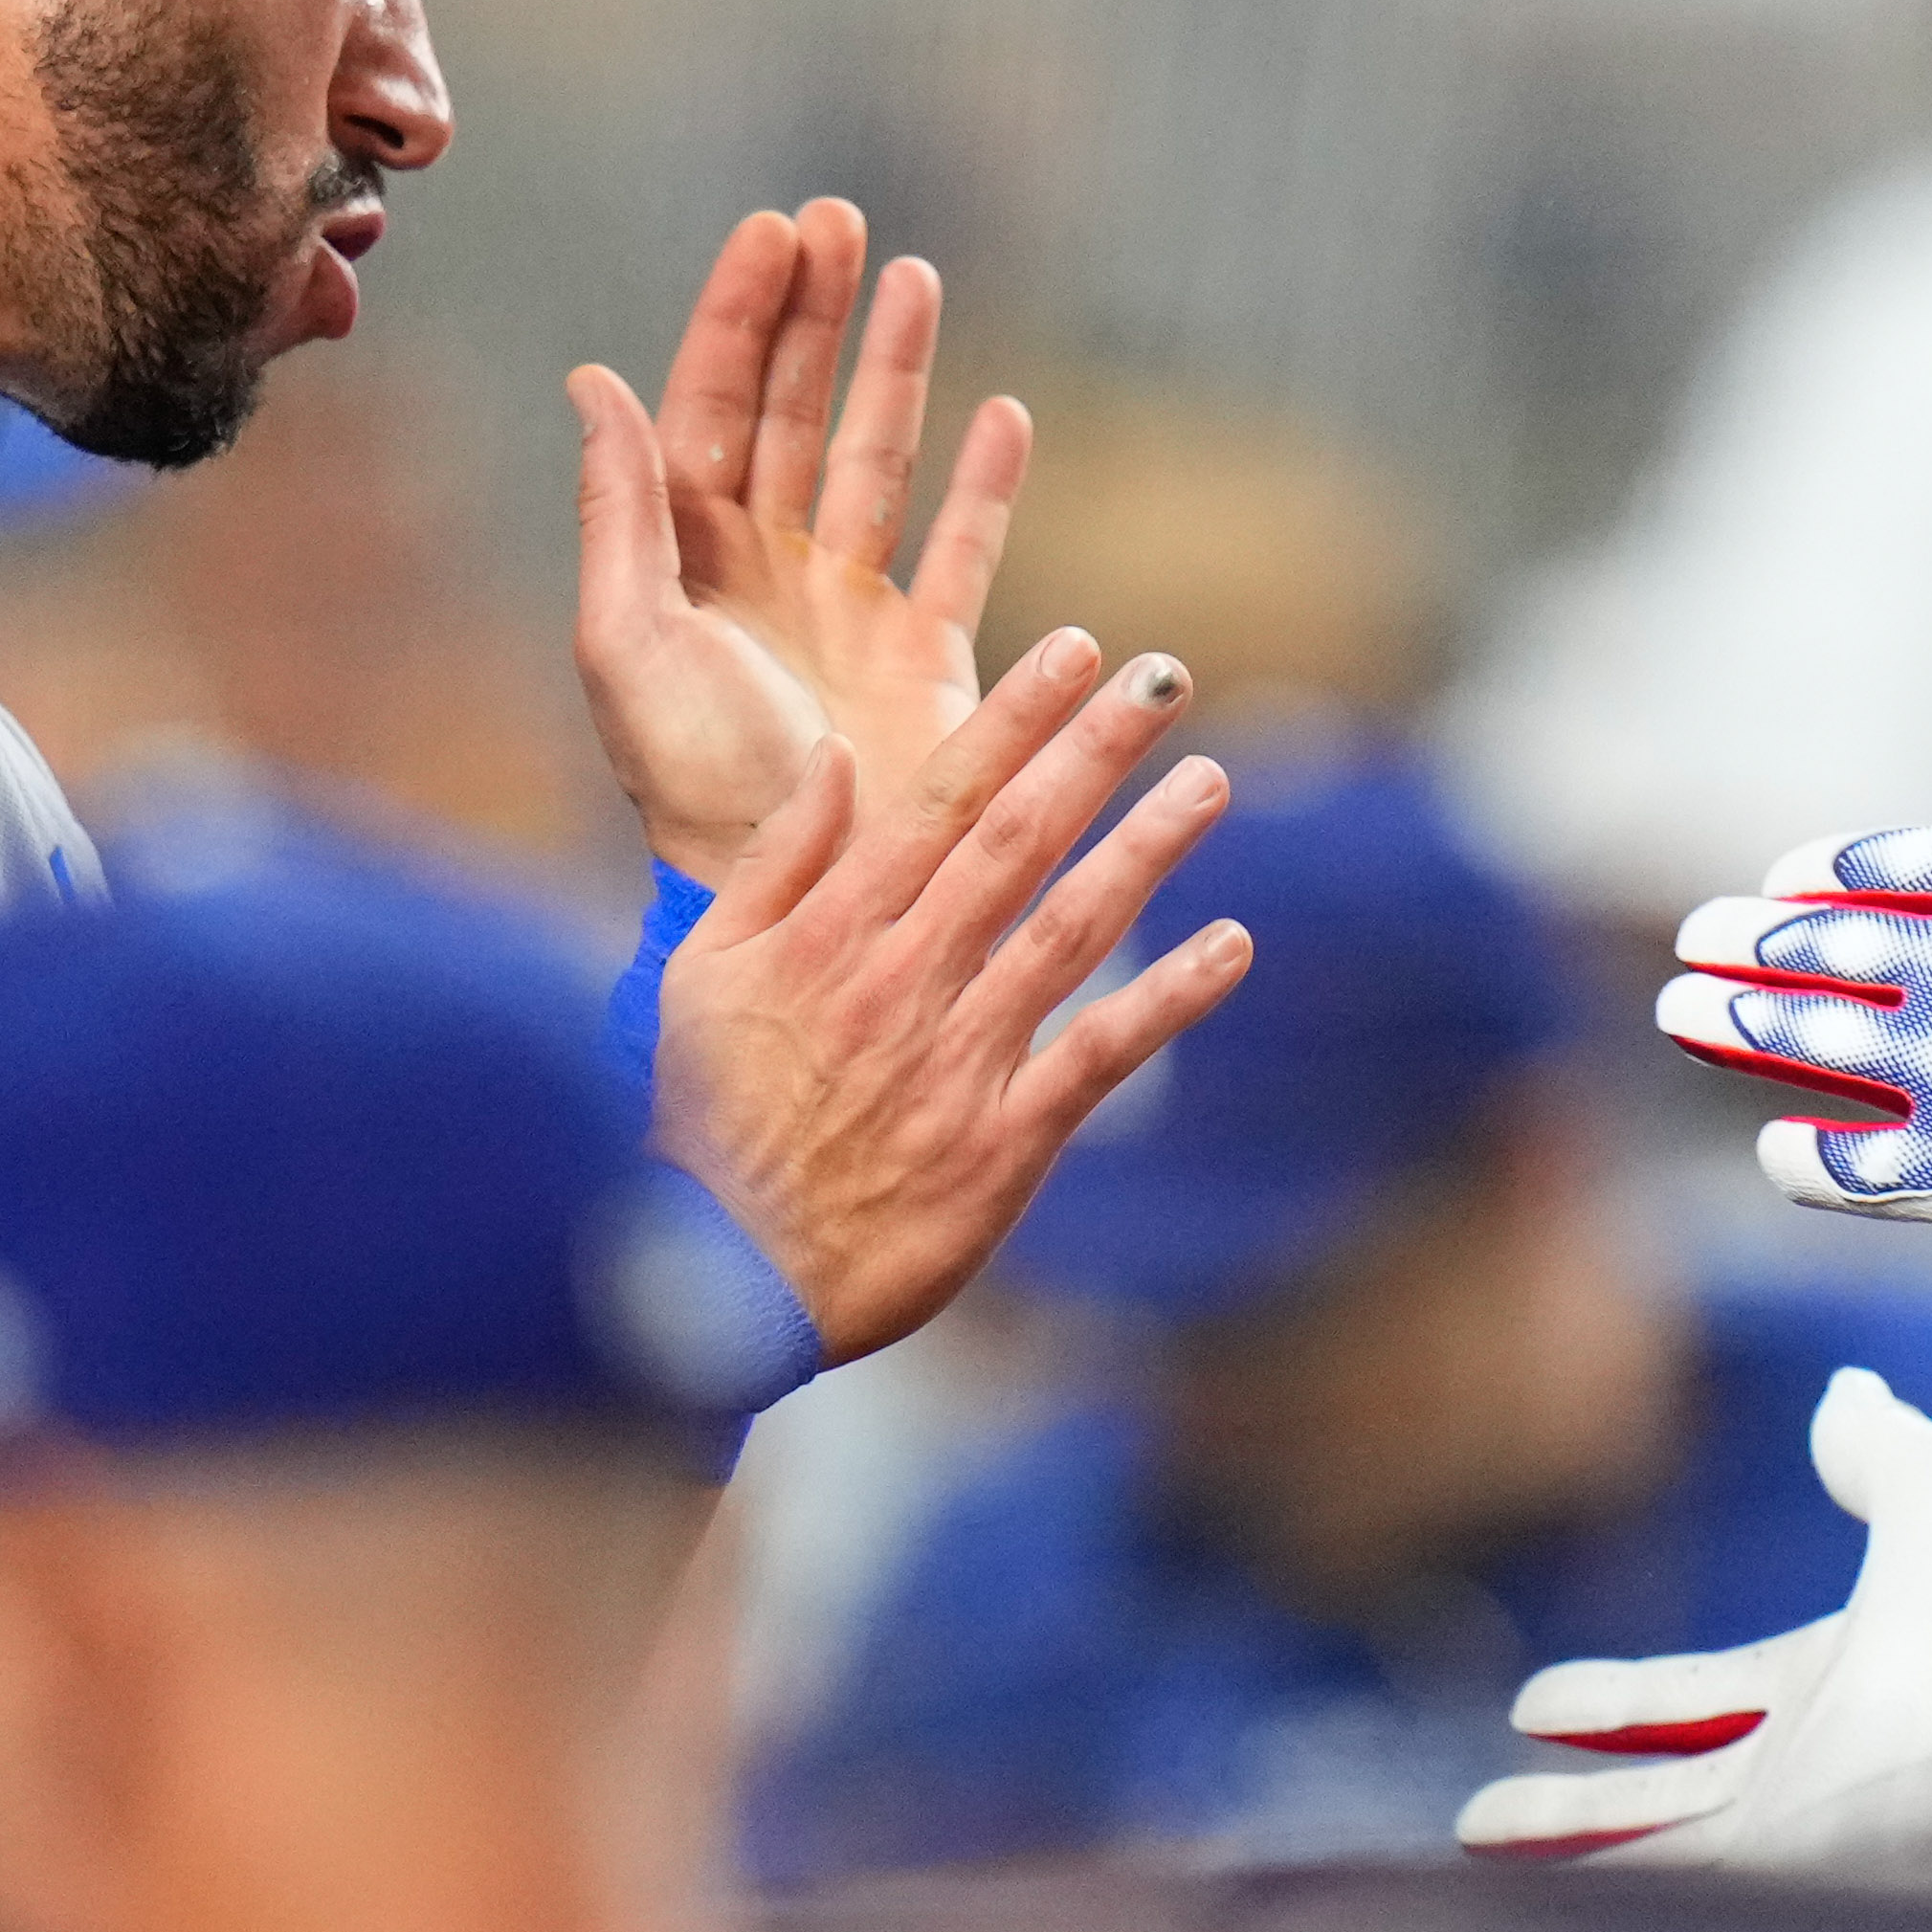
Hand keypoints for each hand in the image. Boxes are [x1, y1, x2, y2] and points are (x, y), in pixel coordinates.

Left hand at [567, 200, 1029, 884]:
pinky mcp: (928, 655)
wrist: (797, 894)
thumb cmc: (695, 787)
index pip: (710, 406)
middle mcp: (768, 572)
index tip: (774, 230)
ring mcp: (852, 608)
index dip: (738, 316)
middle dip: (817, 314)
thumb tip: (593, 381)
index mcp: (685, 562)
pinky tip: (1003, 415)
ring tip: (919, 276)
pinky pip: (962, 549)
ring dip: (898, 369)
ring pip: (877, 458)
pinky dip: (985, 485)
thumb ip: (618, 511)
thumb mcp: (628, 644)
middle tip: (842, 221)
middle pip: (793, 409)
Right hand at [653, 623, 1251, 1360]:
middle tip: (1164, 680)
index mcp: (831, 934)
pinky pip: (1098, 1059)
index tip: (1074, 649)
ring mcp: (957, 1063)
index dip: (1013, 719)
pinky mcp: (1000, 1147)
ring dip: (1145, 852)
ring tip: (1210, 782)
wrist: (712, 1282)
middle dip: (1093, 751)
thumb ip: (773, 863)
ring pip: (1068, 932)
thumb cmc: (702, 1122)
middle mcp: (903, 981)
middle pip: (1015, 843)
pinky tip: (1231, 946)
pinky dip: (1168, 1001)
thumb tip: (826, 754)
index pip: (938, 800)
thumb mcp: (699, 976)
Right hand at [1456, 1367, 1931, 1871]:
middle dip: (1576, 1805)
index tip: (1538, 1705)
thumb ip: (1874, 1450)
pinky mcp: (1804, 1864)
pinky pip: (1682, 1884)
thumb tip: (1849, 1395)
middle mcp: (1819, 1768)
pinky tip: (1526, 1901)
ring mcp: (1813, 1827)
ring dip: (1570, 1845)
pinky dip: (1605, 1889)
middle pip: (1670, 1792)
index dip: (1622, 1703)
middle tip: (1485, 1814)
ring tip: (1473, 1843)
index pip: (1708, 1700)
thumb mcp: (1924, 1488)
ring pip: (1664, 1845)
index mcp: (1841, 1681)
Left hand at [1662, 683, 1931, 1276]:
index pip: (1878, 870)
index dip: (1820, 881)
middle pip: (1819, 951)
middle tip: (1693, 946)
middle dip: (1748, 949)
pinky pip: (1846, 1167)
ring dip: (1738, 1029)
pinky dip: (1801, 1158)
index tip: (1780, 885)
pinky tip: (1775, 1151)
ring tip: (1679, 1016)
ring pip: (1807, 1045)